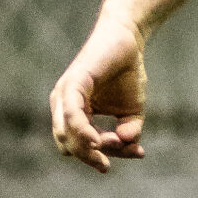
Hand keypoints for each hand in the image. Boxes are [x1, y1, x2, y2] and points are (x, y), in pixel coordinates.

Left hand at [50, 10, 146, 171]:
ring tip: (117, 144)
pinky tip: (97, 141)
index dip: (103, 156)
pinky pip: (71, 115)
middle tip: (122, 155)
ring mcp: (64, 95)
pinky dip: (81, 131)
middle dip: (93, 158)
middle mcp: (62, 106)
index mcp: (72, 114)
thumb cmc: (127, 73)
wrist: (128, 39)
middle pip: (69, 147)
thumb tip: (126, 143)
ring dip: (89, 149)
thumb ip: (129, 131)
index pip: (79, 147)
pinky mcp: (73, 83)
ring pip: (66, 136)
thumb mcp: (132, 111)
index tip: (136, 152)